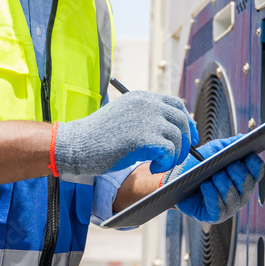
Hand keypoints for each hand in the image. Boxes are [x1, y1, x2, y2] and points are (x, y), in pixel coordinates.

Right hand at [54, 90, 198, 175]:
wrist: (75, 145)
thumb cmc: (97, 136)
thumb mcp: (125, 117)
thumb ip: (145, 117)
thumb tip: (172, 130)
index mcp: (142, 98)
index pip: (176, 104)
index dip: (187, 122)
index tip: (188, 138)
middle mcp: (146, 104)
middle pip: (182, 120)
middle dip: (185, 141)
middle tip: (178, 157)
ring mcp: (145, 119)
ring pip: (177, 138)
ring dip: (174, 155)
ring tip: (160, 164)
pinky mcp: (143, 138)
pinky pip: (169, 151)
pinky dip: (165, 163)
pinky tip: (152, 167)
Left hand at [162, 136, 264, 223]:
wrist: (178, 178)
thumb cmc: (199, 165)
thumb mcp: (215, 150)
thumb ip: (230, 144)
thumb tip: (243, 138)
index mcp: (244, 177)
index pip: (258, 171)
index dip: (255, 163)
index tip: (246, 154)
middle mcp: (241, 193)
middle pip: (248, 182)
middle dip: (236, 171)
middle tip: (223, 166)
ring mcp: (230, 206)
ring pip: (233, 194)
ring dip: (221, 182)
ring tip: (211, 176)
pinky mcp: (216, 216)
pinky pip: (219, 207)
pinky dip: (211, 194)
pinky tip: (205, 185)